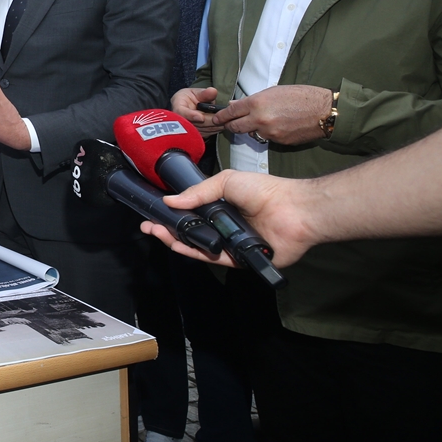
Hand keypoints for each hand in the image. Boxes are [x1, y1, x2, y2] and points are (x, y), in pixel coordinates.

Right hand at [140, 169, 313, 269]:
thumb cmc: (264, 190)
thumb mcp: (226, 181)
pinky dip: (194, 252)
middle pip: (189, 231)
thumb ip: (198, 192)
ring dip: (175, 240)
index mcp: (221, 207)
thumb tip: (170, 200)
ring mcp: (230, 243)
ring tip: (157, 232)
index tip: (153, 211)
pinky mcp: (238, 260)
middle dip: (166, 229)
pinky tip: (178, 245)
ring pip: (197, 246)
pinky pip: (212, 258)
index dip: (171, 213)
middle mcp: (223, 226)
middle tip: (148, 225)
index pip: (190, 212)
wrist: (293, 210)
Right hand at [172, 86, 223, 135]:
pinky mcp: (198, 135)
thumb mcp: (194, 92)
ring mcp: (190, 130)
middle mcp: (181, 122)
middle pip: (197, 124)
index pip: (182, 113)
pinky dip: (218, 128)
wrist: (187, 107)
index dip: (191, 116)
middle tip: (224, 117)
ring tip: (227, 119)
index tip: (201, 117)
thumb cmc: (188, 98)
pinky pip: (209, 133)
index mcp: (178, 107)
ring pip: (205, 129)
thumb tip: (212, 91)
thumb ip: (204, 93)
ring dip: (217, 125)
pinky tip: (224, 123)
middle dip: (211, 120)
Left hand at [212, 85, 332, 145]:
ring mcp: (269, 133)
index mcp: (257, 103)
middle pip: (235, 127)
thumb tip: (235, 104)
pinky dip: (266, 133)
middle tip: (228, 124)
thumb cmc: (301, 96)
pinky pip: (266, 138)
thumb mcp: (274, 91)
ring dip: (250, 129)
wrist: (325, 111)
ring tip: (259, 122)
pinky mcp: (278, 142)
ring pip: (250, 133)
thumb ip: (252, 99)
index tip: (216, 117)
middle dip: (230, 125)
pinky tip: (275, 126)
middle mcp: (260, 119)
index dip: (221, 115)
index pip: (231, 111)